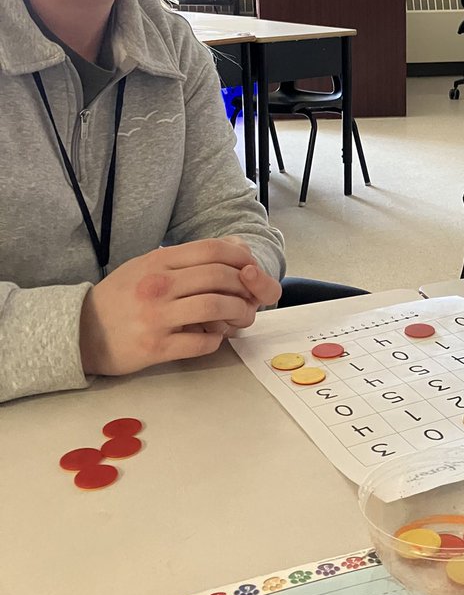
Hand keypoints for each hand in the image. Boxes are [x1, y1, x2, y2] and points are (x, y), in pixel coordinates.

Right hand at [79, 239, 278, 376]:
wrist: (80, 331)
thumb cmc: (120, 296)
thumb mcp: (146, 266)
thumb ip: (184, 258)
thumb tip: (232, 247)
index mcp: (158, 261)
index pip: (213, 250)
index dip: (241, 258)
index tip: (251, 268)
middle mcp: (159, 285)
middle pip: (219, 277)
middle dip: (245, 287)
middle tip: (251, 297)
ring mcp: (157, 316)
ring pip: (215, 307)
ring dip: (237, 312)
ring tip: (241, 318)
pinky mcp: (155, 347)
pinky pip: (200, 342)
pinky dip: (216, 340)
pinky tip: (216, 338)